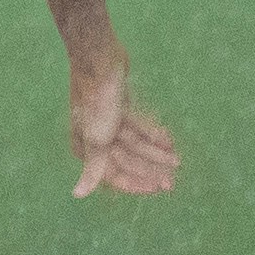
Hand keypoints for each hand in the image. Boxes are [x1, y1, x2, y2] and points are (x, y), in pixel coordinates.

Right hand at [70, 75, 178, 198]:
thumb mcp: (96, 139)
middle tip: (173, 180)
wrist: (99, 60)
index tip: (157, 189)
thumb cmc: (96, 102)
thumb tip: (77, 194)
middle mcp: (97, 138)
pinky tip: (169, 142)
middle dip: (150, 169)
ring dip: (156, 153)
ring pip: (136, 143)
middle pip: (128, 160)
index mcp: (88, 148)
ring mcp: (110, 122)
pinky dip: (153, 133)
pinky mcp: (121, 107)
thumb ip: (94, 167)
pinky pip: (139, 126)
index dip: (136, 183)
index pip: (114, 175)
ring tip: (177, 162)